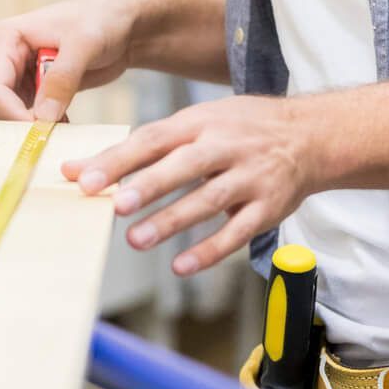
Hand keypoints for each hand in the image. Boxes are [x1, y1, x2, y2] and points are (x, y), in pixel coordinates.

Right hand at [0, 0, 137, 122]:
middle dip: (20, 126)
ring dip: (32, 129)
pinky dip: (43, 127)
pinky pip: (28, 117)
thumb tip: (43, 117)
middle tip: (50, 140)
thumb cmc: (101, 20)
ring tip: (61, 133)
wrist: (120, 24)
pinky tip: (66, 127)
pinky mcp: (32, 90)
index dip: (12, 115)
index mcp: (3, 39)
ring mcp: (16, 75)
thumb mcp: (85, 44)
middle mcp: (3, 58)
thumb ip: (63, 77)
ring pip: (9, 116)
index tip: (40, 133)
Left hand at [63, 96, 316, 274]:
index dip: (120, 159)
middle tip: (116, 205)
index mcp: (201, 122)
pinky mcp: (268, 207)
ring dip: (173, 220)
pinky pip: (238, 231)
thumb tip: (78, 172)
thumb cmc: (239, 130)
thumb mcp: (195, 124)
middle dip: (149, 185)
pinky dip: (210, 250)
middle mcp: (226, 146)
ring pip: (209, 199)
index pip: (154, 138)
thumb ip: (140, 149)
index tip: (84, 179)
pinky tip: (181, 266)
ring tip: (137, 239)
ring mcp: (250, 176)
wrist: (310, 135)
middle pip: (184, 166)